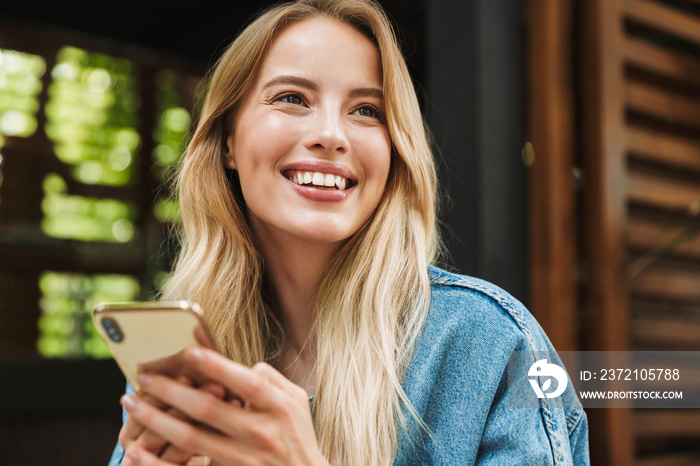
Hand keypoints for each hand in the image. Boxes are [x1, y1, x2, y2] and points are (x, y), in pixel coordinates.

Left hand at [121, 347, 328, 464]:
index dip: (216, 366)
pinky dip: (157, 464)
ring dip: (156, 420)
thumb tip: (243, 366)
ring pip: (190, 439)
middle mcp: (260, 433)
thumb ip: (271, 379)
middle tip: (144, 376)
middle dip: (171, 390)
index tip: (186, 351)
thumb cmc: (298, 437)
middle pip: (208, 409)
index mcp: (277, 407)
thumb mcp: (296, 401)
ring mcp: (244, 459)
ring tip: (132, 404)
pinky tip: (134, 453)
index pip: (244, 382)